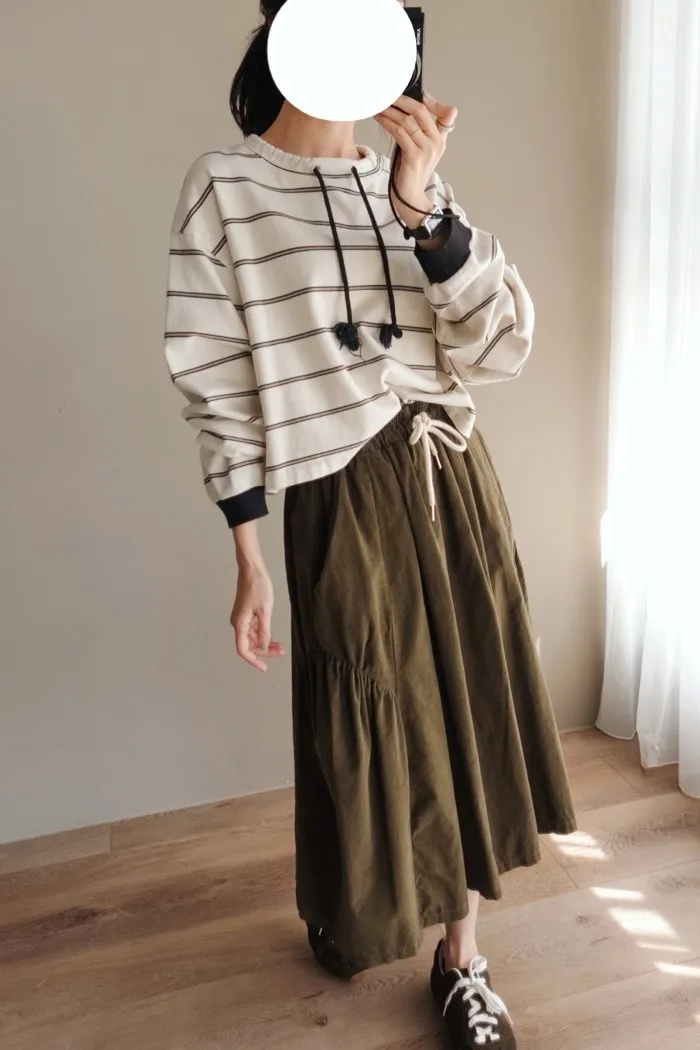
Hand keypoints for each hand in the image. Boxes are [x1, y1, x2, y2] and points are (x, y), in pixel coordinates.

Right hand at [231, 564, 284, 670]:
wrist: (252, 570)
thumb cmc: (258, 588)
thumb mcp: (265, 611)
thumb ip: (264, 631)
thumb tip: (264, 646)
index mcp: (240, 624)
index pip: (243, 650)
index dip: (253, 660)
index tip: (264, 667)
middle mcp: (238, 624)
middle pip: (250, 645)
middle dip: (265, 651)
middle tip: (281, 652)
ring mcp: (242, 619)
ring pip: (253, 638)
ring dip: (265, 643)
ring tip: (281, 647)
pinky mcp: (247, 613)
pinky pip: (254, 629)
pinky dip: (264, 635)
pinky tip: (273, 636)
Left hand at [374, 92, 457, 227]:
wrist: (410, 197)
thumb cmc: (411, 172)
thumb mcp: (419, 148)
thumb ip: (418, 131)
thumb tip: (404, 109)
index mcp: (440, 139)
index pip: (449, 114)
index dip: (435, 102)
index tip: (420, 95)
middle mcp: (436, 142)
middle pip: (422, 111)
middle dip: (403, 100)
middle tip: (388, 95)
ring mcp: (426, 150)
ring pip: (408, 121)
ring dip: (390, 111)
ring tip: (379, 107)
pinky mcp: (414, 157)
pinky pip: (400, 133)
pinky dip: (388, 123)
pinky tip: (380, 119)